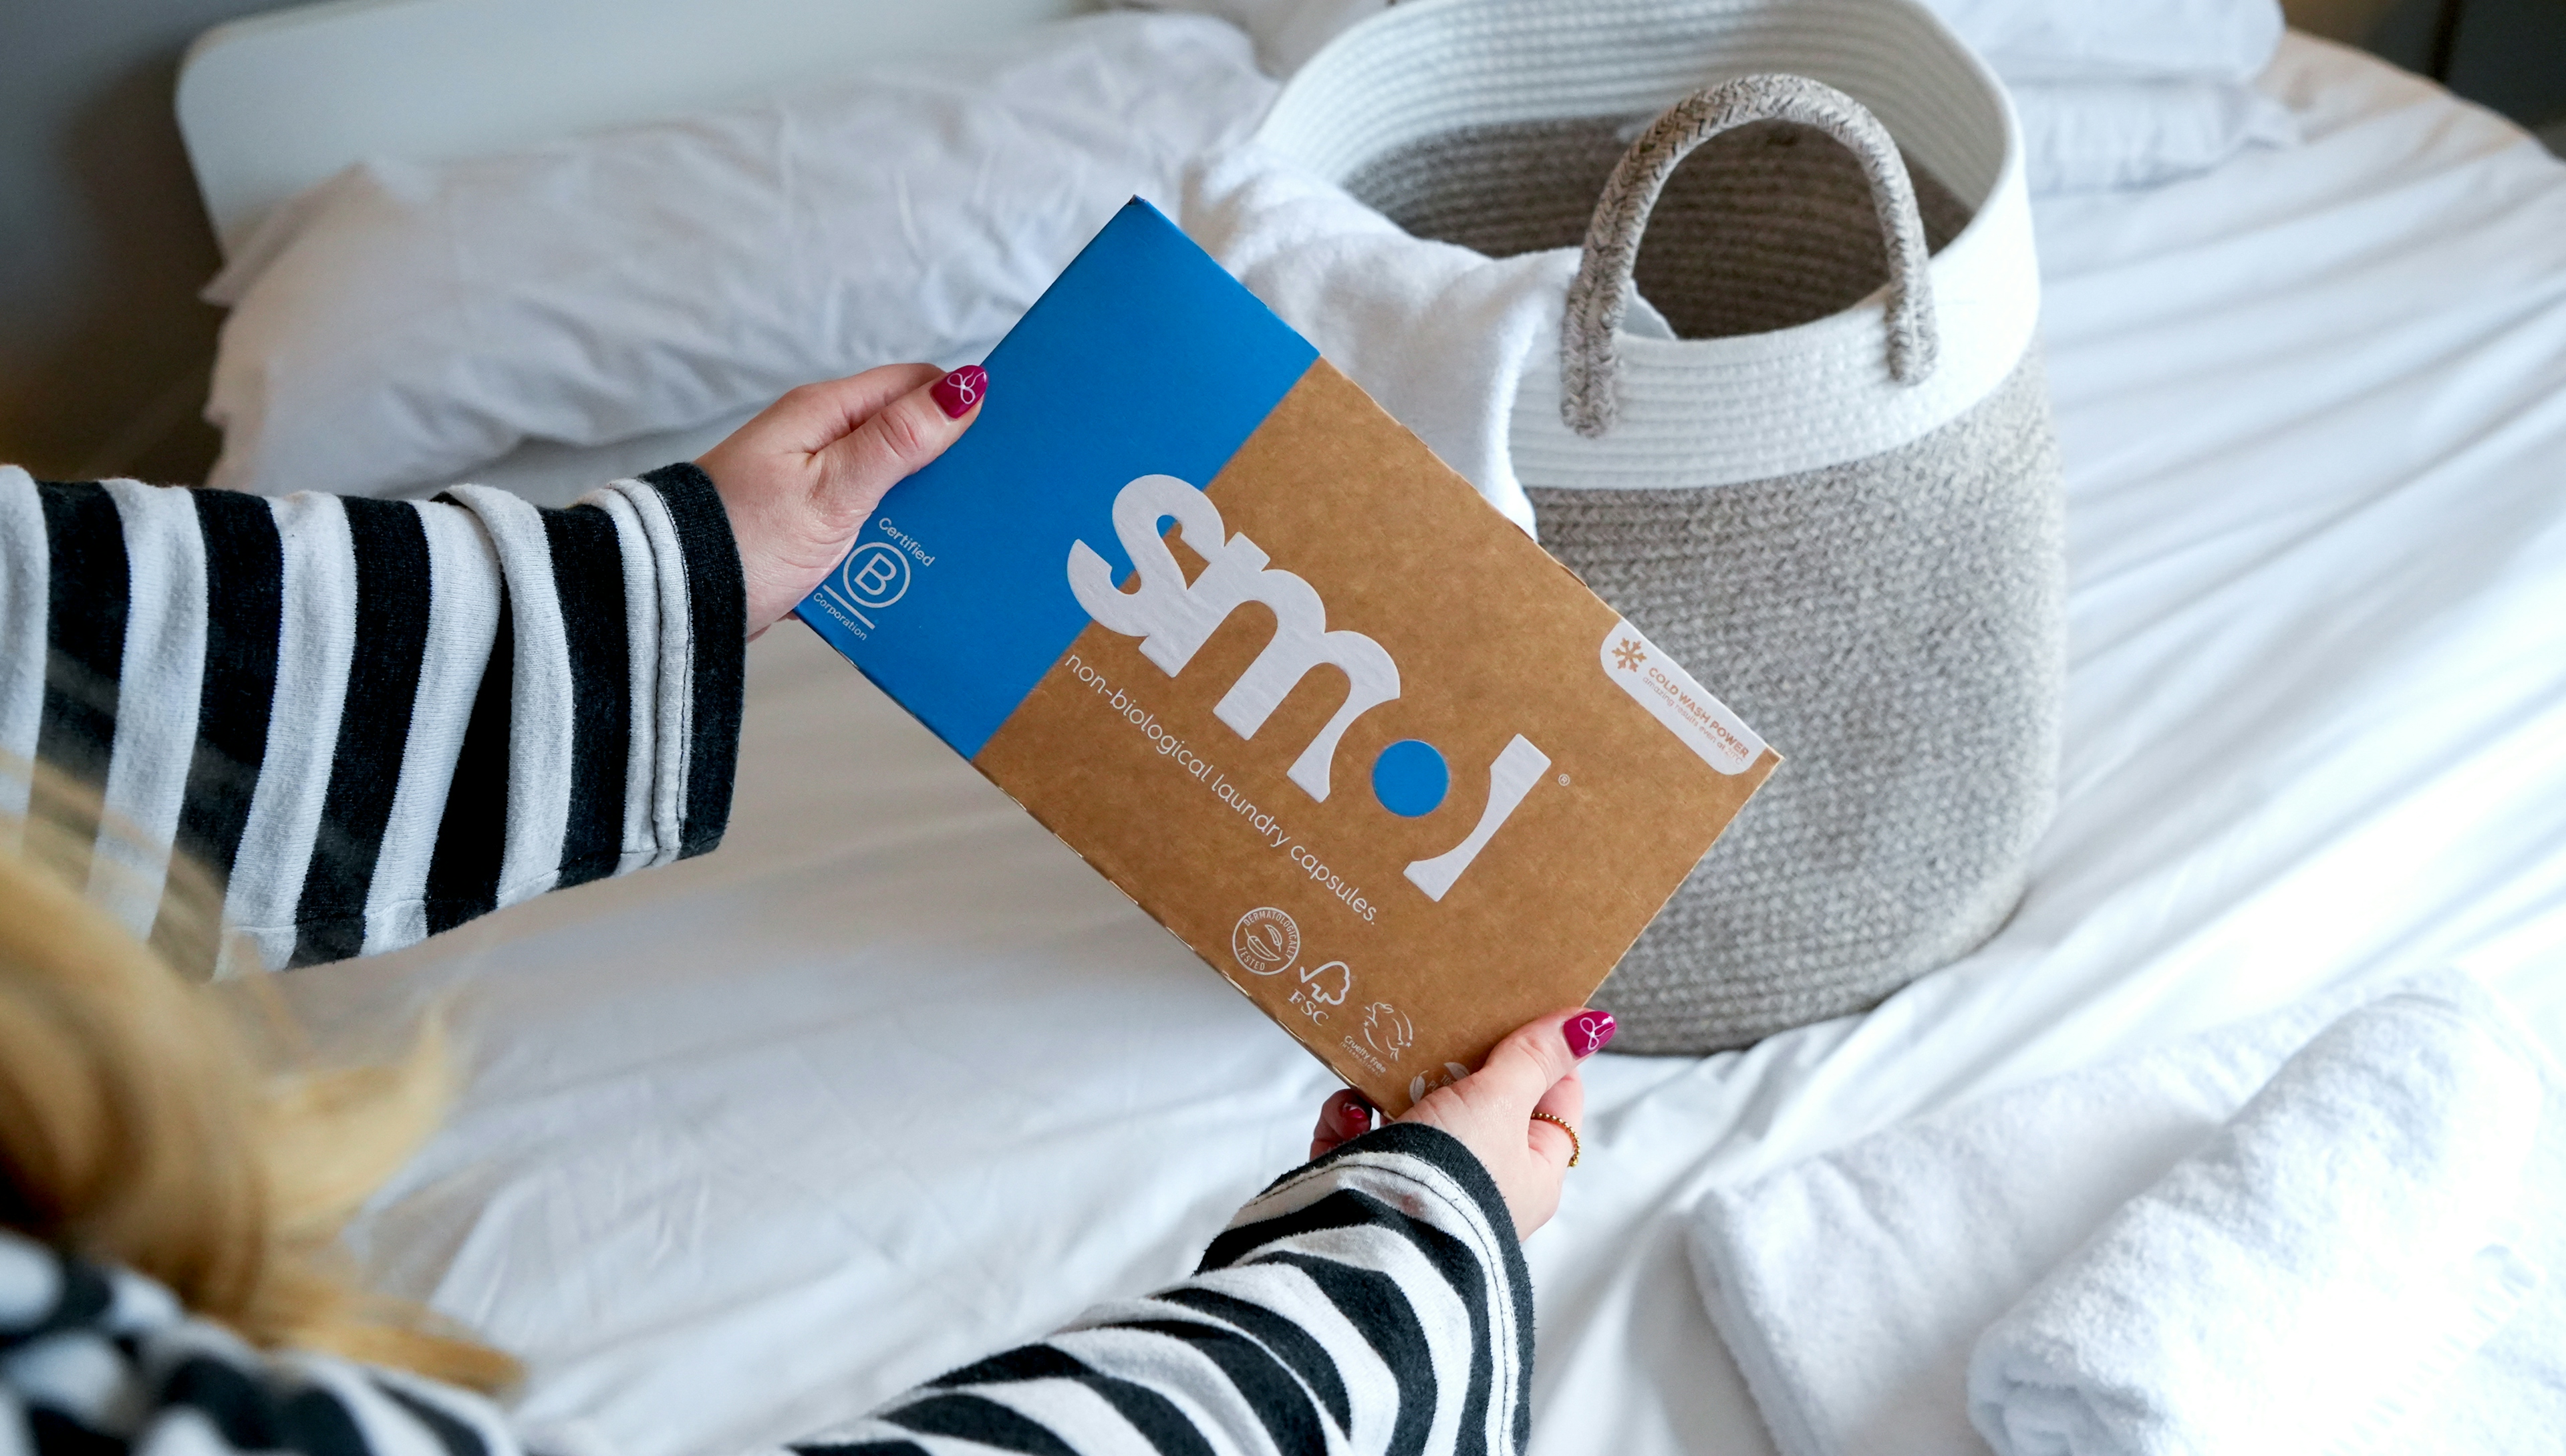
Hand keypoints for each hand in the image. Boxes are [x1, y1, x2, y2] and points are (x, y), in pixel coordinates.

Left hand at [695, 363, 986, 636]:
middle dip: (948, 464)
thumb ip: (899, 441)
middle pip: (907, 437)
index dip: (962, 401)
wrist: (673, 603)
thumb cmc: (744, 541)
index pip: (914, 385)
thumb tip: (964, 388)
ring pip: (892, 486)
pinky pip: (869, 525)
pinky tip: (914, 566)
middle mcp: (818, 440)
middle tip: (991, 496)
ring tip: (960, 537)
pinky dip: (892, 542)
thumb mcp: (834, 489)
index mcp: (824, 414)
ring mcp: (812, 484)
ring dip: (921, 511)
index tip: (1008, 432)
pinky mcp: (807, 526)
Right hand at [1306, 1007, 1615, 1237]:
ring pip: (1409, 1115)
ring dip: (1389, 1088)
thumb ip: (1535, 1059)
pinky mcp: (1366, 1189)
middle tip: (1437, 1031)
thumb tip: (1593, 1024)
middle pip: (1476, 1102)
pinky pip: (1361, 1138)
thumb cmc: (1450, 1178)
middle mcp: (1481, 1184)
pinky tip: (1347, 1115)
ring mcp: (1422, 1187)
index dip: (1541, 1056)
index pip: (1554, 1102)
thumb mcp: (1500, 1103)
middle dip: (1450, 1064)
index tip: (1517, 1012)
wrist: (1367, 1243)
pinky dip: (1350, 1119)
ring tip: (1378, 1074)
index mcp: (1531, 1173)